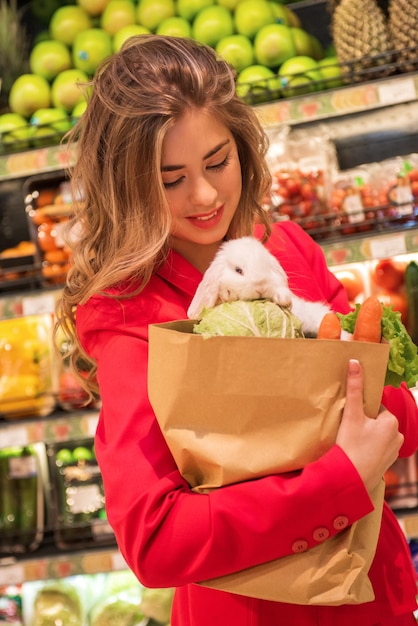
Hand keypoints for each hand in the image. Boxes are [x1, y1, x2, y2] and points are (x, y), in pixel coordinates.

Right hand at [335, 359, 403, 491]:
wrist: (350, 480)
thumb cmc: (351, 447)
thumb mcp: (351, 414)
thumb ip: (354, 388)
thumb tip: (355, 362)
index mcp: (392, 422)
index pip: (376, 407)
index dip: (362, 410)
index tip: (351, 418)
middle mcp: (397, 436)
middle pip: (377, 421)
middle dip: (364, 423)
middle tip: (349, 430)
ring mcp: (393, 451)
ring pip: (376, 435)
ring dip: (365, 436)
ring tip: (351, 442)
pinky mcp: (387, 463)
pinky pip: (376, 449)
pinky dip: (367, 448)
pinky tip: (356, 452)